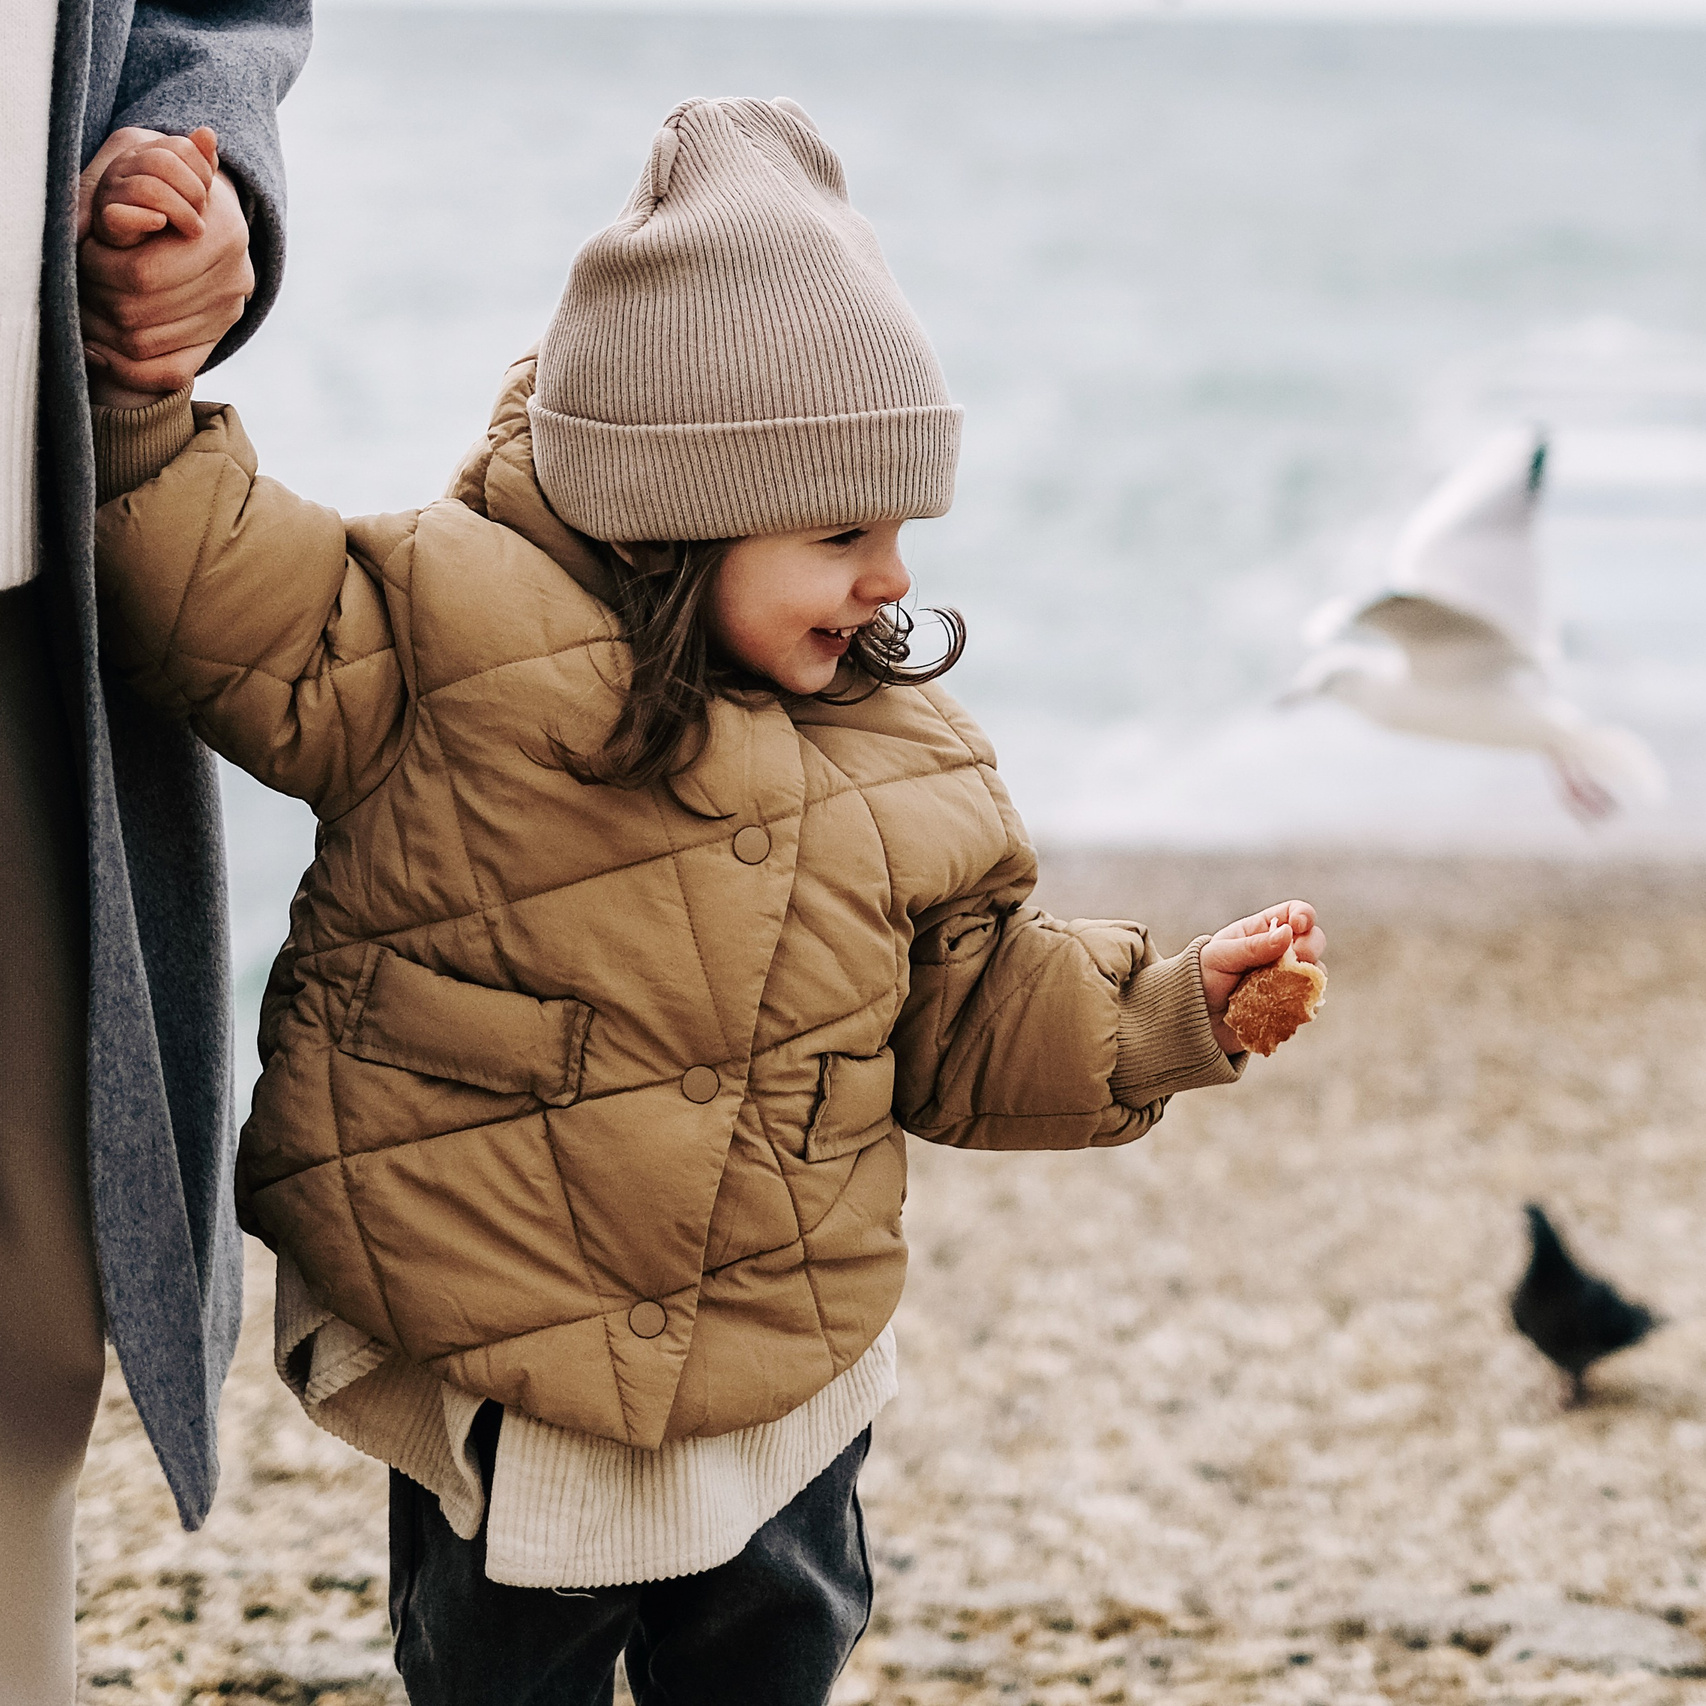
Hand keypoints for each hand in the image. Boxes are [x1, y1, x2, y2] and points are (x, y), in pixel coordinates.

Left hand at [79, 127, 252, 406]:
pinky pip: (168, 373)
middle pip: (140, 314)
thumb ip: (155, 168)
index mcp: (224, 235)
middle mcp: (235, 280)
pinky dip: (126, 371)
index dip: (98, 267)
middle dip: (95, 300)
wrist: (197, 213)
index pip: (141, 275)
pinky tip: (99, 350)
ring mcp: (228, 313)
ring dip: (101, 332)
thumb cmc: (157, 180)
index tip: (83, 252)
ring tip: (79, 310)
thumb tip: (205, 139)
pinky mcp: (217, 338)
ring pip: (146, 345)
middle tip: (75, 284)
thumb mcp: (147, 162)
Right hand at [89, 127, 217, 247]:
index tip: (208, 193)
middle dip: (194, 191)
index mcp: (145, 152)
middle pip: (165, 164)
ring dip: (182, 212)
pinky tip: (162, 223)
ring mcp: (113, 190)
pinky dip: (146, 219)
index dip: (202, 170)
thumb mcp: (187, 184)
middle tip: (202, 214)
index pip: (180, 147)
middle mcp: (124, 165)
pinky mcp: (107, 219)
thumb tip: (208, 133)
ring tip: (195, 229)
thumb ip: (199, 160)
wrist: (136, 241)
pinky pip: (120, 215)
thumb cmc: (167, 209)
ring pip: (150, 189)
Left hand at [1199, 900, 1325, 1055]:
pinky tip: (1282, 1005)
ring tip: (1279, 987)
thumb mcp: (1220, 956)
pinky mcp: (1288, 1004)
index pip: (1295, 913)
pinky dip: (1301, 1002)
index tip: (1299, 925)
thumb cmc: (1201, 977)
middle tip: (1295, 958)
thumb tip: (1288, 933)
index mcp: (1262, 930)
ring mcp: (1287, 979)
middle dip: (1311, 946)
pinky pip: (1308, 1002)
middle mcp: (1280, 952)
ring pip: (1315, 973)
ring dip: (1306, 977)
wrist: (1194, 1017)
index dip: (1304, 915)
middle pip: (1314, 940)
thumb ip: (1252, 946)